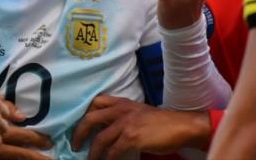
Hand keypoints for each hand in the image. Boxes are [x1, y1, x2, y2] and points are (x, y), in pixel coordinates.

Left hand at [72, 95, 210, 159]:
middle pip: (90, 118)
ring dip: (92, 152)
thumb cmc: (161, 122)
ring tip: (89, 159)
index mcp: (122, 102)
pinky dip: (107, 159)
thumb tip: (106, 129)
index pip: (96, 102)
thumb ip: (123, 116)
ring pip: (99, 139)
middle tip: (75, 145)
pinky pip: (112, 151)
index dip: (84, 114)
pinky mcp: (132, 137)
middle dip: (79, 133)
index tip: (80, 126)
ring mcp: (126, 123)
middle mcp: (121, 110)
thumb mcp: (139, 112)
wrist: (180, 126)